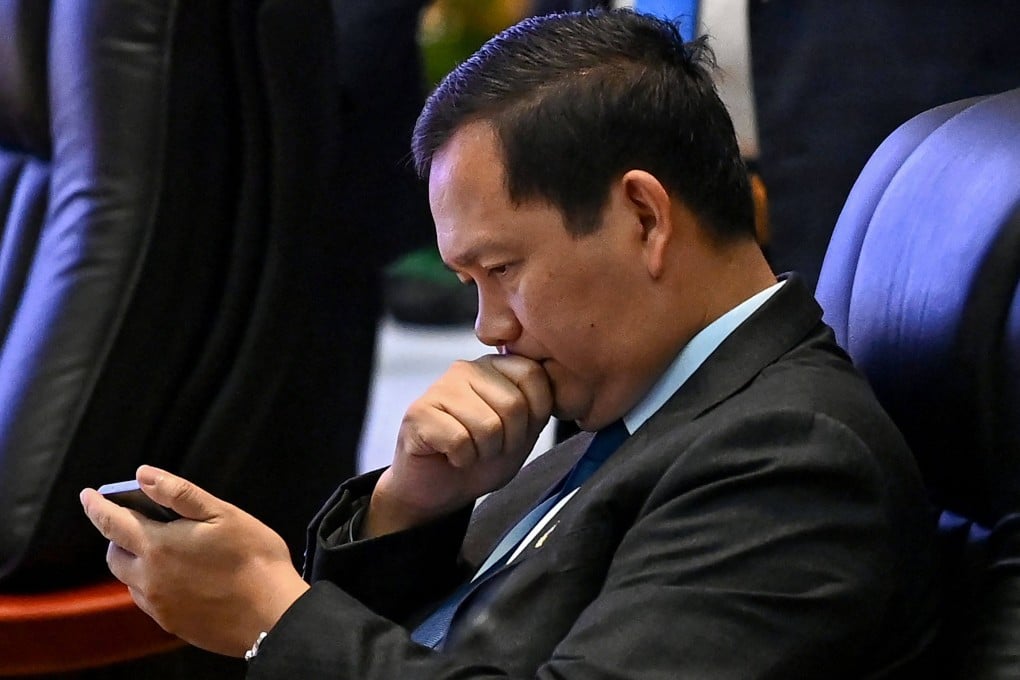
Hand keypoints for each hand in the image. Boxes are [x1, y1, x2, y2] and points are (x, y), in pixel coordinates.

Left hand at [80, 466, 309, 656]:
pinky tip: (183, 578)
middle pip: (115, 555)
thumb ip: (179, 493)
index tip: (88, 496)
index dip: (96, 506)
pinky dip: (155, 583)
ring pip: (131, 580)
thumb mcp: (222, 514)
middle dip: (119, 536)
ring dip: (138, 562)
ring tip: (168, 551)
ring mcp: (159, 605)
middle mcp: (149, 579)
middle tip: (140, 523)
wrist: (273, 614)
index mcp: (158, 546)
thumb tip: (144, 475)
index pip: (112, 522)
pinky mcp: (172, 624)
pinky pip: (150, 600)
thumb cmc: (255, 559)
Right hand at [365, 354, 552, 536]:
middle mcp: (467, 369)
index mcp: (495, 368)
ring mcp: (439, 388)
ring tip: (470, 451)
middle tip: (490, 448)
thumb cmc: (481, 456)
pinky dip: (461, 459)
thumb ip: (538, 407)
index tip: (516, 432)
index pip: (534, 375)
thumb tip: (560, 384)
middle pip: (513, 404)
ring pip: (487, 425)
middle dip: (509, 440)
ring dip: (484, 452)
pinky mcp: (418, 413)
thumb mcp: (523, 432)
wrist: (439, 488)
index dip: (534, 416)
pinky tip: (451, 456)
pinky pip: (459, 441)